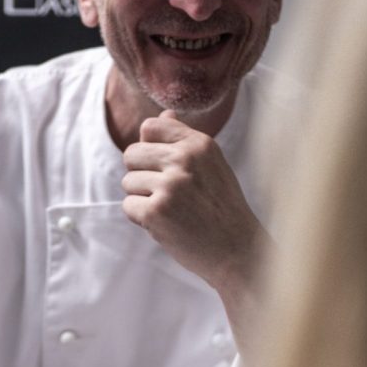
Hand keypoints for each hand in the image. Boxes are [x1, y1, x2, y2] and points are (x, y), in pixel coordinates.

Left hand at [121, 109, 268, 305]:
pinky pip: (128, 206)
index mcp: (199, 144)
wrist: (238, 252)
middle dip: (142, 175)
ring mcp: (169, 185)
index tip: (167, 169)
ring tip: (173, 211)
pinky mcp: (156, 211)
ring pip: (128, 182)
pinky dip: (142, 219)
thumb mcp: (212, 165)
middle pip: (131, 154)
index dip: (150, 149)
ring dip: (143, 199)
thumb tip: (163, 114)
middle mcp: (184, 159)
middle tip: (169, 194)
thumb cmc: (222, 208)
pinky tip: (167, 224)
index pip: (150, 127)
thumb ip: (184, 138)